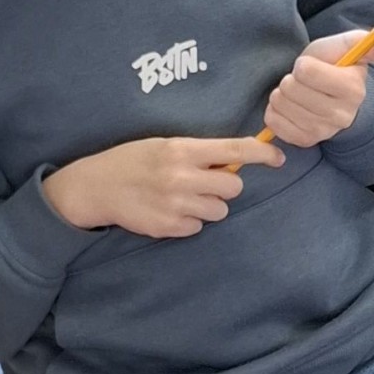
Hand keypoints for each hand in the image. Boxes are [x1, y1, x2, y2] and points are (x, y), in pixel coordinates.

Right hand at [42, 135, 281, 239]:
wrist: (96, 187)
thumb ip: (198, 153)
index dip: (261, 154)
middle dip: (224, 186)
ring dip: (208, 206)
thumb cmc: (133, 161)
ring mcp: (175, 204)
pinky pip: (198, 227)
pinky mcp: (168, 227)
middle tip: (204, 183)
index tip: (278, 158)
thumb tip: (236, 161)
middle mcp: (181, 177)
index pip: (233, 149)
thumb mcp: (164, 145)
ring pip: (219, 210)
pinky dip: (189, 222)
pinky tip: (169, 211)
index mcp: (182, 150)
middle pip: (233, 187)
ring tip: (183, 198)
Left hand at [262, 26, 373, 148]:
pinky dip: (276, 110)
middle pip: (290, 89)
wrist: (330, 92)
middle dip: (292, 79)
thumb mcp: (353, 44)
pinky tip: (291, 106)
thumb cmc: (338, 64)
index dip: (304, 64)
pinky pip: (274, 121)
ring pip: (281, 104)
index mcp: (354, 89)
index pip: (305, 71)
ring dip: (283, 93)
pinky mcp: (304, 141)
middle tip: (305, 80)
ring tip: (298, 92)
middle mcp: (341, 116)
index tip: (314, 67)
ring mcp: (323, 132)